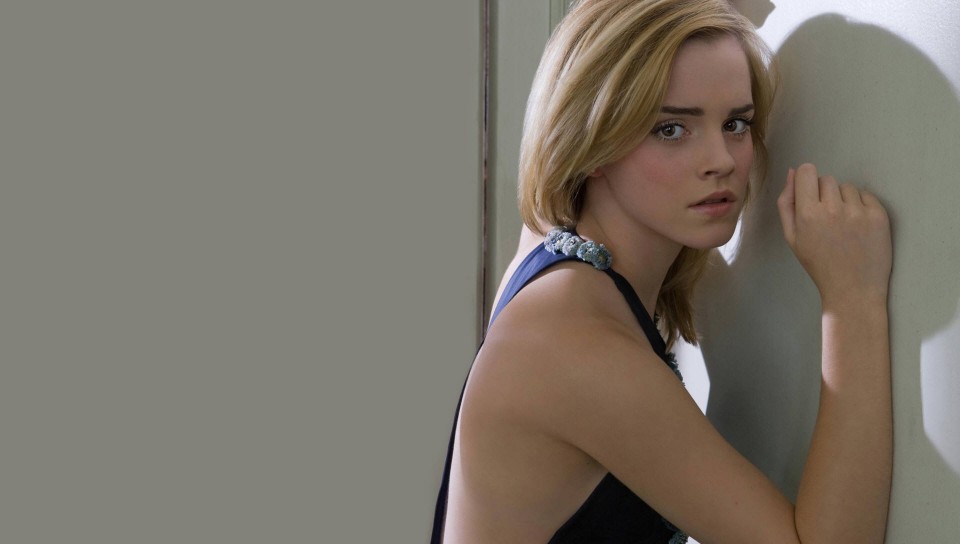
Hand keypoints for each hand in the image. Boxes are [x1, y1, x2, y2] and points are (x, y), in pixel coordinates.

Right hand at [777, 163, 891, 306]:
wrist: (852, 289)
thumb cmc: (819, 263)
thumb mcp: (792, 237)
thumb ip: (787, 203)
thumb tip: (793, 172)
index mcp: (807, 214)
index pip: (807, 172)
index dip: (807, 180)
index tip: (810, 194)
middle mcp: (833, 209)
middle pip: (827, 179)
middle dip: (825, 193)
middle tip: (827, 218)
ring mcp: (858, 212)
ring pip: (847, 187)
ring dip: (844, 200)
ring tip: (844, 224)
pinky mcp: (878, 216)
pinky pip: (866, 196)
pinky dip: (862, 206)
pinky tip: (858, 226)